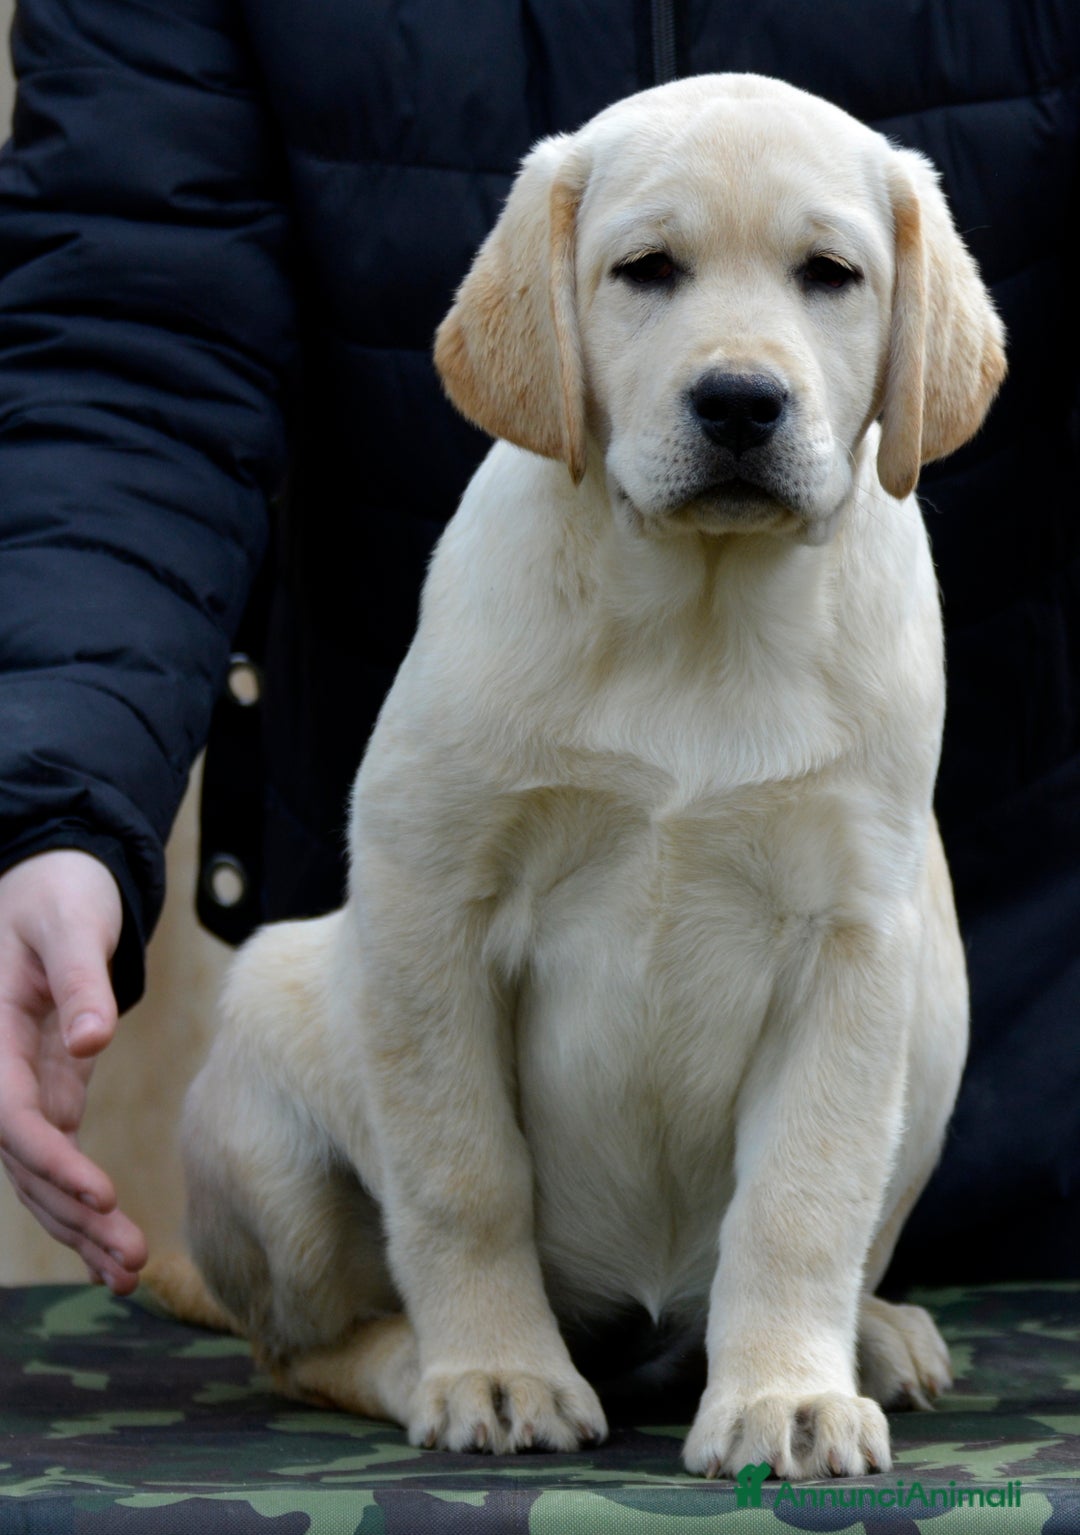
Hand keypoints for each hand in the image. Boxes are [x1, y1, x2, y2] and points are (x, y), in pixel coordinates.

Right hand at [0, 850, 146, 1290]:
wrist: (51, 874)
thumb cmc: (59, 890)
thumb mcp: (71, 921)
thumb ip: (78, 979)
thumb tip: (90, 1041)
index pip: (11, 1115)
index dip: (51, 1162)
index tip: (102, 1196)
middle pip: (25, 1160)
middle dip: (73, 1214)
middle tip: (129, 1259)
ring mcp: (19, 1082)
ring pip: (38, 1170)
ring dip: (78, 1223)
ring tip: (129, 1272)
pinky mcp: (47, 1084)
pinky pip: (57, 1152)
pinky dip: (83, 1197)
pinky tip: (113, 1241)